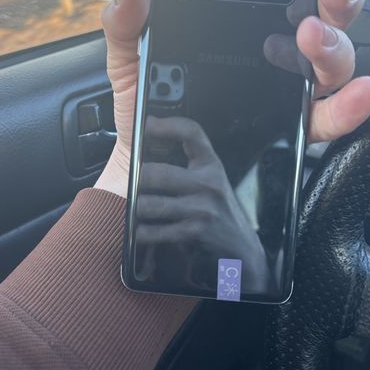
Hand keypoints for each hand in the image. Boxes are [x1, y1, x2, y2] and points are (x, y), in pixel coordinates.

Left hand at [95, 0, 369, 196]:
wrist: (147, 154)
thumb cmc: (144, 102)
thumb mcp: (130, 56)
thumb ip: (129, 20)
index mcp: (242, 23)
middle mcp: (273, 51)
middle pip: (323, 17)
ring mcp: (284, 88)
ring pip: (330, 62)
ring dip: (333, 44)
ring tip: (311, 35)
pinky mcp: (288, 127)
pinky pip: (326, 117)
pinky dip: (348, 106)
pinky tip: (357, 93)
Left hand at [136, 115, 267, 291]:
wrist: (240, 246)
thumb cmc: (216, 207)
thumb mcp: (209, 177)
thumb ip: (189, 159)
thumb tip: (150, 138)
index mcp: (210, 164)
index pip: (192, 132)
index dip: (166, 125)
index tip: (146, 123)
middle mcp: (209, 183)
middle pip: (157, 173)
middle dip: (137, 180)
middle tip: (129, 182)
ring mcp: (202, 209)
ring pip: (149, 204)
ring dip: (136, 208)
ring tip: (135, 207)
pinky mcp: (195, 233)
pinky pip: (153, 231)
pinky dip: (141, 232)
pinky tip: (141, 229)